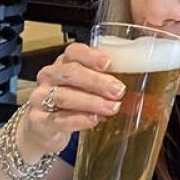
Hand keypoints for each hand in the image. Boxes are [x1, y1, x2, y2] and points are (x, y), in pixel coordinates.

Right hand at [19, 41, 125, 161]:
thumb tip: (140, 81)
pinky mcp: (39, 121)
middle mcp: (50, 78)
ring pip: (64, 96)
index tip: (109, 63)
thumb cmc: (71, 102)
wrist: (42, 128)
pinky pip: (58, 119)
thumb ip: (106, 81)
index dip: (91, 56)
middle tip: (118, 90)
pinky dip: (77, 120)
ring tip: (112, 107)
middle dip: (97, 81)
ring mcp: (40, 99)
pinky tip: (93, 120)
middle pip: (70, 73)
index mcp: (63, 64)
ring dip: (91, 102)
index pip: (74, 52)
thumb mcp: (86, 88)